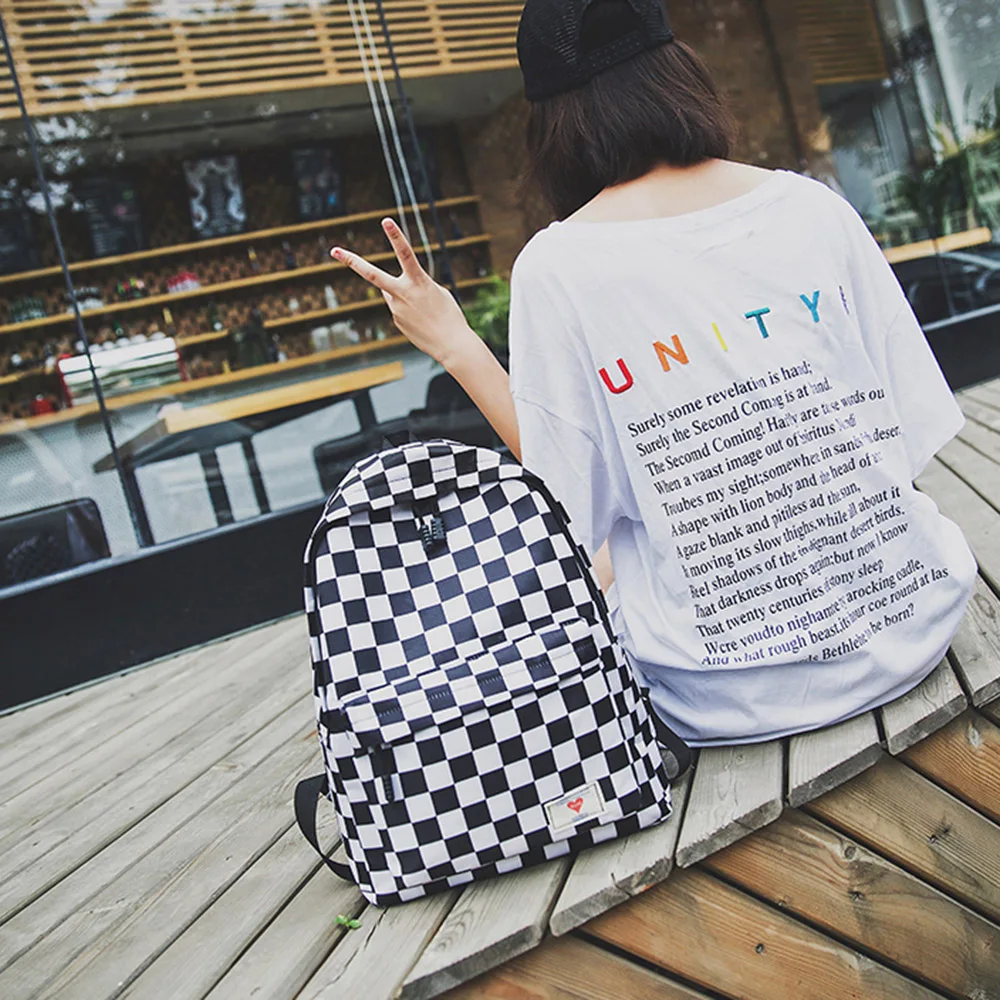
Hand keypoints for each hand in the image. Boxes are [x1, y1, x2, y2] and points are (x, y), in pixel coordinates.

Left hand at [331, 219, 476, 367]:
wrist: (451, 345)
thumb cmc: (449, 315)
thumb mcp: (436, 292)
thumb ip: (414, 285)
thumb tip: (392, 292)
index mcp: (419, 282)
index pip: (406, 254)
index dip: (396, 236)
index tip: (385, 221)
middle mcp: (403, 294)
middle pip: (372, 275)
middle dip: (352, 261)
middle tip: (333, 251)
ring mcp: (396, 309)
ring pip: (392, 293)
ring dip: (403, 295)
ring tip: (424, 310)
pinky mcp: (396, 322)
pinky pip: (399, 309)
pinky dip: (410, 312)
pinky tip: (423, 322)